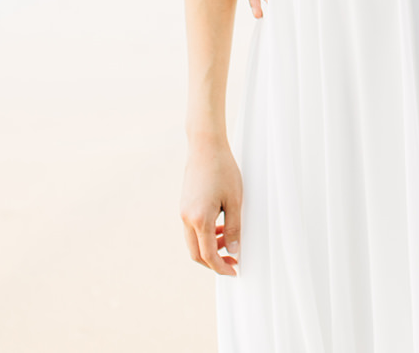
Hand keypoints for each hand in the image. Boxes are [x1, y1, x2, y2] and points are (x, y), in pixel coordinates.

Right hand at [179, 137, 242, 276]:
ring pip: (193, 242)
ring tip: (229, 243)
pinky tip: (221, 228)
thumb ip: (234, 227)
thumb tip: (234, 250)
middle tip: (233, 263)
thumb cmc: (224, 170)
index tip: (234, 272)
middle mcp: (186, 219)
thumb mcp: (235, 200)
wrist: (205, 147)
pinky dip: (205, 235)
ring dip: (209, 248)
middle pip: (196, 253)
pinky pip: (192, 229)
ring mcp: (183, 213)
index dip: (221, 267)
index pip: (208, 255)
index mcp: (200, 219)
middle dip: (214, 262)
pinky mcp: (184, 206)